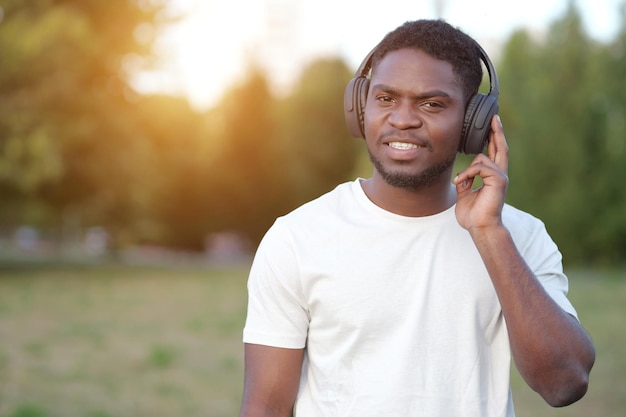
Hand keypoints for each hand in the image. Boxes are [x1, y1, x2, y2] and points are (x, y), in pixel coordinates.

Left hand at [453, 115, 508, 230]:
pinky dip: (468, 173)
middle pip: (500, 148)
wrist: (480, 227)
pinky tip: (462, 183)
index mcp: (492, 177)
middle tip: (494, 117)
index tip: (492, 126)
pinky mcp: (499, 180)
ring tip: (461, 183)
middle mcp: (499, 175)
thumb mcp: (465, 194)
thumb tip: (462, 175)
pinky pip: (481, 167)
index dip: (494, 139)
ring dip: (468, 170)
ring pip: (484, 158)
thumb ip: (466, 181)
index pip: (495, 153)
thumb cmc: (473, 215)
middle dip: (497, 132)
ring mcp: (501, 177)